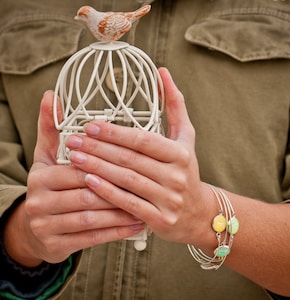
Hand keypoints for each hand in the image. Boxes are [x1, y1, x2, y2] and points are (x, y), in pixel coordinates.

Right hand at [4, 91, 143, 266]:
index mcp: (41, 177)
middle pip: (87, 194)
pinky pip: (92, 238)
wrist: (36, 228)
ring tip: (145, 203)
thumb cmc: (50, 187)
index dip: (106, 165)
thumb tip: (51, 96)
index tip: (133, 162)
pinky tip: (136, 223)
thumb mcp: (46, 157)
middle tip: (146, 184)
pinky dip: (116, 231)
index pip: (79, 169)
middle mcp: (39, 202)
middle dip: (117, 189)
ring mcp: (47, 227)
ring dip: (121, 210)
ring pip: (92, 217)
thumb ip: (51, 128)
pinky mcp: (56, 247)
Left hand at [66, 68, 214, 245]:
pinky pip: (129, 204)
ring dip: (98, 168)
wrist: (198, 211)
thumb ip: (175, 104)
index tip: (89, 125)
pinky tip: (88, 182)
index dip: (115, 132)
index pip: (143, 140)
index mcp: (180, 153)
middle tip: (72, 140)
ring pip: (127, 180)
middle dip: (98, 149)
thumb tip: (163, 72)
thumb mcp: (185, 136)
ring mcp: (168, 199)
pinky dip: (107, 192)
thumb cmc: (186, 168)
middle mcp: (176, 176)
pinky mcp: (160, 219)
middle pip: (130, 159)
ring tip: (74, 158)